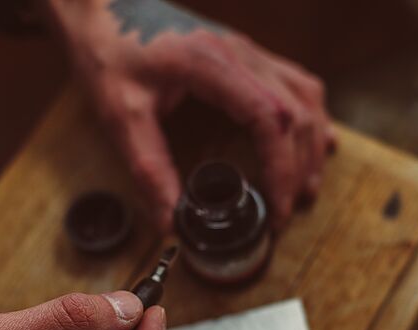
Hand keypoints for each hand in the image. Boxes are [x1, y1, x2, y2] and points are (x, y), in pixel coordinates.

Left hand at [44, 0, 334, 231]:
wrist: (103, 7)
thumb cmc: (110, 52)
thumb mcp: (120, 114)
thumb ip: (148, 167)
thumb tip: (170, 220)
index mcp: (212, 65)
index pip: (269, 119)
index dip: (281, 168)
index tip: (277, 208)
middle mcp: (241, 52)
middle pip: (296, 112)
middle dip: (299, 167)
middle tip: (287, 211)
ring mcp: (248, 50)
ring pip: (305, 96)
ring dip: (312, 144)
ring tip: (306, 187)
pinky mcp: (246, 54)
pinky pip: (296, 84)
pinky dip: (310, 117)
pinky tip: (314, 141)